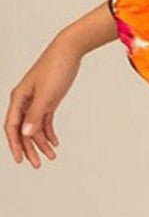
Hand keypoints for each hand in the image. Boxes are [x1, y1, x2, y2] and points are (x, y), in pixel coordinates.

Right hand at [5, 33, 82, 167]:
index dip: (15, 144)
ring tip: (52, 157)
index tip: (20, 160)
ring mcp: (36, 101)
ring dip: (42, 142)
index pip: (11, 126)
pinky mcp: (48, 100)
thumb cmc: (55, 69)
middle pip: (23, 130)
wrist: (69, 51)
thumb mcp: (47, 95)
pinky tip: (55, 143)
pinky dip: (49, 132)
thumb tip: (25, 134)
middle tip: (37, 165)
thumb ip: (36, 115)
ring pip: (35, 127)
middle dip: (29, 148)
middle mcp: (24, 101)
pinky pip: (45, 120)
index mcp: (19, 98)